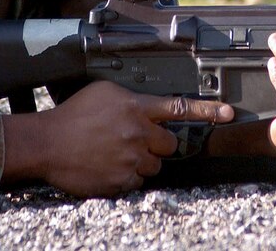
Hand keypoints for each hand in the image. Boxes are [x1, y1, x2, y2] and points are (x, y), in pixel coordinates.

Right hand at [3, 80, 232, 196]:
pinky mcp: (120, 181)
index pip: (180, 108)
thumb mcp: (106, 93)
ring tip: (117, 152)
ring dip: (143, 160)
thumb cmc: (73, 115)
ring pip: (156, 165)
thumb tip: (151, 105)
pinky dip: (128, 176)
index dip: (208, 111)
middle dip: (159, 143)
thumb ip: (134, 98)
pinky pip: (138, 182)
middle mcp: (137, 133)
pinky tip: (109, 165)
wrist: (46, 143)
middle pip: (171, 143)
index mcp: (135, 107)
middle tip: (136, 139)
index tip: (229, 113)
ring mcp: (130, 159)